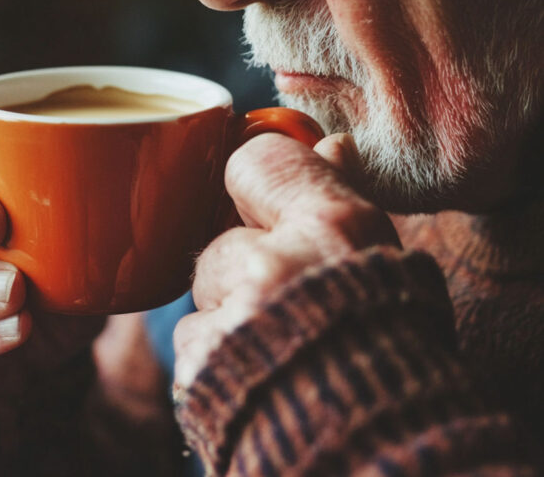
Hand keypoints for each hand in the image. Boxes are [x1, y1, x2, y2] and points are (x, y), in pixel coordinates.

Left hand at [173, 133, 399, 387]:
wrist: (383, 445)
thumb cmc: (396, 352)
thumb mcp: (385, 267)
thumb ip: (345, 202)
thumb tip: (329, 145)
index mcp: (334, 228)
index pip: (257, 160)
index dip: (252, 183)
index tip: (258, 201)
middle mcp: (278, 264)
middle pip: (222, 241)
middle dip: (242, 269)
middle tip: (284, 302)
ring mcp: (234, 317)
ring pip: (205, 291)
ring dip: (228, 314)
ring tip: (276, 348)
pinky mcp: (201, 368)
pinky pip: (194, 341)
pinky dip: (214, 359)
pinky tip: (255, 377)